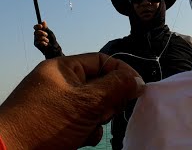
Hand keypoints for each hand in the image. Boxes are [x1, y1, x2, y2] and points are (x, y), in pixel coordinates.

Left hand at [0, 53, 144, 148]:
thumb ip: (115, 88)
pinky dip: (89, 129)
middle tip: (107, 111)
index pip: (102, 61)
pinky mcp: (62, 122)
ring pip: (96, 105)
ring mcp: (63, 104)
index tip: (137, 86)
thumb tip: (139, 81)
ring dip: (99, 117)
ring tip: (90, 126)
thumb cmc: (46, 122)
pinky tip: (83, 137)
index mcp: (65, 68)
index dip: (121, 71)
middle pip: (101, 84)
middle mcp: (64, 83)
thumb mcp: (85, 102)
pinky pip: (86, 120)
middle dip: (109, 100)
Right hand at [34, 21, 62, 58]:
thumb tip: (43, 21)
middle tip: (46, 35)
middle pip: (35, 31)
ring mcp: (36, 39)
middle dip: (41, 33)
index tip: (41, 26)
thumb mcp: (50, 33)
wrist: (53, 48)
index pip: (36, 27)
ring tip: (47, 40)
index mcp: (40, 31)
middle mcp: (37, 35)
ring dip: (43, 38)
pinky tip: (46, 44)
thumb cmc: (52, 40)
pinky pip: (38, 41)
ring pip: (37, 37)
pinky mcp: (36, 44)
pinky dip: (43, 42)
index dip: (37, 26)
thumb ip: (46, 28)